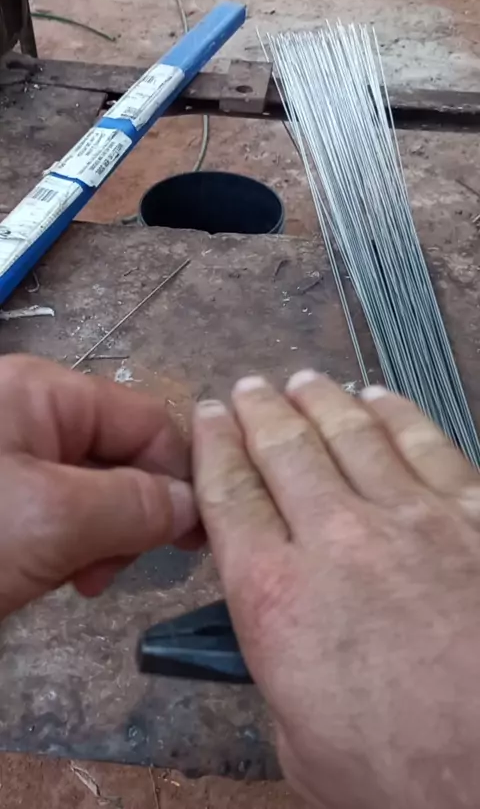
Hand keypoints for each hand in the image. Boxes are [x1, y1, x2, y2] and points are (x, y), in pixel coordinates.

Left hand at [0, 355, 196, 619]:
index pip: (146, 421)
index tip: (197, 538)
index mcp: (44, 394)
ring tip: (84, 581)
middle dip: (134, 514)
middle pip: (121, 456)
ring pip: (94, 492)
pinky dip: (71, 548)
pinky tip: (58, 578)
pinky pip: (60, 515)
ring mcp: (11, 460)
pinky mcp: (1, 501)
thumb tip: (197, 505)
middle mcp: (30, 416)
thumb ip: (138, 504)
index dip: (180, 475)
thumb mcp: (53, 518)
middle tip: (116, 569)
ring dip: (104, 539)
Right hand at [193, 371, 479, 808]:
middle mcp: (335, 538)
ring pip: (351, 433)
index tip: (207, 418)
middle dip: (259, 411)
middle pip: (284, 449)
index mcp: (275, 595)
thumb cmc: (401, 775)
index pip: (230, 495)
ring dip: (320, 400)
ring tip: (303, 381)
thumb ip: (278, 668)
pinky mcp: (474, 512)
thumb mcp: (299, 745)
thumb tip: (279, 628)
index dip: (214, 447)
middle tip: (248, 388)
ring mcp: (410, 517)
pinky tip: (378, 397)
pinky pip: (424, 443)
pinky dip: (394, 413)